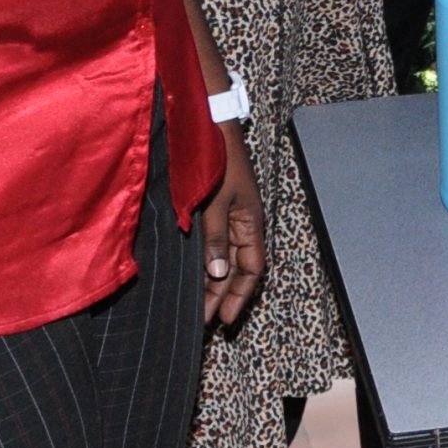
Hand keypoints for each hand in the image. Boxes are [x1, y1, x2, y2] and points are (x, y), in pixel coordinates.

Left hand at [201, 127, 266, 328]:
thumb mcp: (215, 203)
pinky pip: (215, 244)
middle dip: (223, 295)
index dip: (238, 295)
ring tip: (198, 305)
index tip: (224, 318)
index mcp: (251, 223)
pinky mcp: (216, 208)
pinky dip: (207, 262)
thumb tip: (217, 274)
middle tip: (206, 321)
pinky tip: (195, 273)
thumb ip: (215, 239)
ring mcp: (231, 215)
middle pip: (238, 268)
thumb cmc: (219, 161)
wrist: (211, 126)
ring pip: (225, 258)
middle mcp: (243, 223)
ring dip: (213, 282)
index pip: (252, 269)